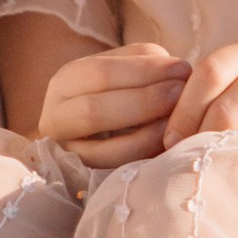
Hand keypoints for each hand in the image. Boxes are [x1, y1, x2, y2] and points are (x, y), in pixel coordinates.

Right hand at [38, 41, 189, 164]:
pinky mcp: (82, 173)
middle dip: (144, 99)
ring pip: (99, 142)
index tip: (182, 68)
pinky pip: (111, 162)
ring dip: (143, 128)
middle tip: (181, 92)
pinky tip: (166, 138)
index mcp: (66, 81)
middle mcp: (55, 115)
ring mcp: (65, 150)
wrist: (90, 138)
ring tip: (176, 115)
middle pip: (95, 108)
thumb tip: (179, 70)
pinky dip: (140, 148)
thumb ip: (147, 64)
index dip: (144, 70)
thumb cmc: (117, 98)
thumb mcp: (124, 74)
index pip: (100, 72)